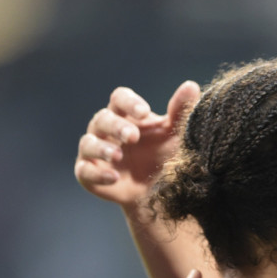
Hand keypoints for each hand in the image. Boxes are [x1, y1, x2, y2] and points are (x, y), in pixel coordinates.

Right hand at [74, 81, 200, 207]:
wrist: (157, 191)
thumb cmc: (163, 154)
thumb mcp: (174, 134)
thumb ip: (180, 112)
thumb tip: (191, 86)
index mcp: (125, 115)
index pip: (119, 99)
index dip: (129, 103)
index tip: (144, 112)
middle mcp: (106, 129)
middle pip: (103, 119)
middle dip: (116, 126)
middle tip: (132, 136)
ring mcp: (94, 152)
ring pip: (89, 143)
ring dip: (102, 148)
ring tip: (117, 155)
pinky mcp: (89, 174)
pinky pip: (85, 171)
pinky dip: (97, 174)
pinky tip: (112, 177)